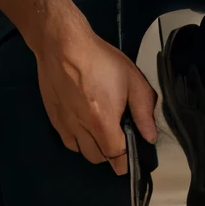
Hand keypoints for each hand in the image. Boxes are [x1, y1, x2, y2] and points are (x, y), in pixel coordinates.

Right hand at [35, 25, 157, 174]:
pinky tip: (85, 124)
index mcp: (102, 121)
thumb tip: (150, 135)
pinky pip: (68, 142)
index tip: (133, 155)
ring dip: (95, 148)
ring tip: (103, 129)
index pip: (116, 156)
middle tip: (120, 135)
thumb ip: (144, 110)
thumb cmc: (99, 59)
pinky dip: (79, 140)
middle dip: (112, 153)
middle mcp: (81, 128)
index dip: (127, 160)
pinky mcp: (54, 118)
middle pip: (99, 158)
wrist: (62, 45)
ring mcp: (65, 125)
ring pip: (82, 152)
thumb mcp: (132, 79)